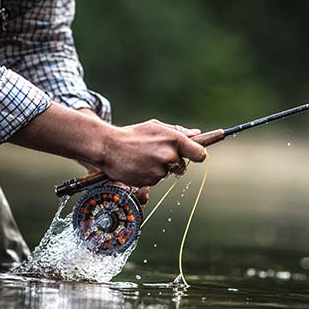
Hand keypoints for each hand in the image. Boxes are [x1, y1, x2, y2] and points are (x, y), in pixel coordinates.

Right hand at [9, 104, 205, 189]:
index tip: (200, 155)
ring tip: (144, 158)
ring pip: (169, 173)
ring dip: (160, 168)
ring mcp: (160, 170)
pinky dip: (150, 175)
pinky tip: (138, 166)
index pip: (200, 153)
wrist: (108, 147)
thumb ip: (178, 132)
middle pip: (183, 166)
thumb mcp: (157, 127)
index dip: (200, 155)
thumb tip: (198, 134)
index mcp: (174, 139)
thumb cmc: (134, 134)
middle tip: (158, 153)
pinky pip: (156, 180)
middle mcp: (170, 155)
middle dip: (174, 162)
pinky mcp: (150, 181)